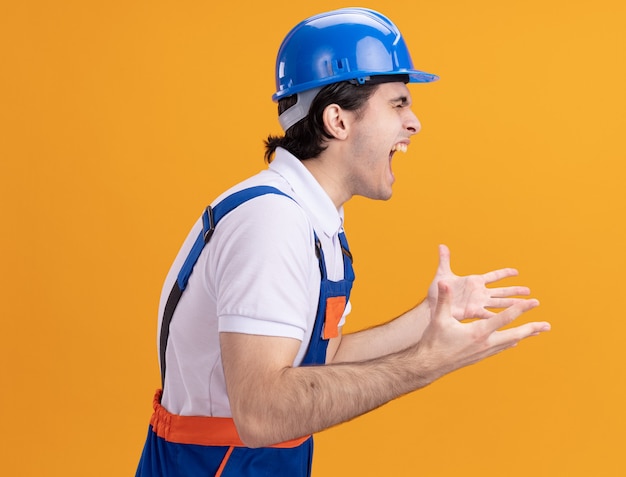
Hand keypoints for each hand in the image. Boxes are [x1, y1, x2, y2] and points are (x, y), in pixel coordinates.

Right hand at [418, 281, 548, 378]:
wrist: (430, 365)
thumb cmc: (434, 340)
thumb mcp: (439, 318)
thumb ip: (444, 300)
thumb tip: (444, 283)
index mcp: (478, 332)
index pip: (504, 318)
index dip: (520, 309)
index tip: (534, 302)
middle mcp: (485, 344)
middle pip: (515, 334)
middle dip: (532, 328)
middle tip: (547, 325)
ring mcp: (484, 352)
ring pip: (509, 342)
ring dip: (523, 336)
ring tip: (535, 332)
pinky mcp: (480, 356)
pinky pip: (500, 347)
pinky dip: (510, 341)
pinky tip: (513, 341)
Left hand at [427, 245, 531, 319]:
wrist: (431, 305)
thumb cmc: (437, 291)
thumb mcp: (442, 273)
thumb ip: (444, 259)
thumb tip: (441, 245)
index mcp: (474, 282)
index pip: (493, 276)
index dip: (504, 273)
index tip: (516, 272)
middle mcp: (479, 293)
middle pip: (501, 291)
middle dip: (515, 291)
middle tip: (529, 292)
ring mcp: (478, 303)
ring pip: (500, 303)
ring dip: (513, 304)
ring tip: (527, 305)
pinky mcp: (474, 311)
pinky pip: (489, 314)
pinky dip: (499, 317)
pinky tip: (510, 318)